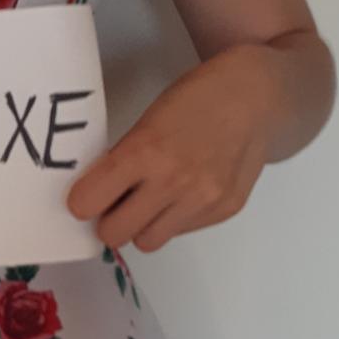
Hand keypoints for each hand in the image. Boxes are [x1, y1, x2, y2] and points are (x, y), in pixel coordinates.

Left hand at [65, 46, 271, 252]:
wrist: (257, 96)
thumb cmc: (195, 99)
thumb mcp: (148, 121)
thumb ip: (123, 159)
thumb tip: (95, 195)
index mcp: (144, 152)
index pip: (88, 202)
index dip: (81, 201)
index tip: (85, 195)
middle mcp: (173, 182)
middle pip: (114, 234)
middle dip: (108, 221)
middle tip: (115, 203)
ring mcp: (202, 200)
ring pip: (147, 242)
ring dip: (141, 226)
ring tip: (150, 200)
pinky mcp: (224, 210)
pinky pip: (180, 232)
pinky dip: (173, 219)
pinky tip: (184, 192)